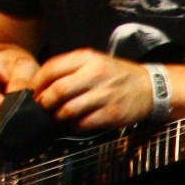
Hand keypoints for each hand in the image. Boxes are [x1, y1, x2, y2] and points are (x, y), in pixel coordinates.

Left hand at [32, 49, 153, 132]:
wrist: (151, 87)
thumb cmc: (119, 75)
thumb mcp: (96, 61)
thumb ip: (71, 68)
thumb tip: (42, 84)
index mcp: (88, 59)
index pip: (51, 69)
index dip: (37, 83)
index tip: (33, 91)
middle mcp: (95, 75)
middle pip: (57, 90)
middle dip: (45, 102)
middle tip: (42, 106)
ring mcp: (104, 95)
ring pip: (68, 109)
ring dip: (58, 116)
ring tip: (57, 116)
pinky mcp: (112, 113)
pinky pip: (84, 123)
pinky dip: (74, 125)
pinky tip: (75, 123)